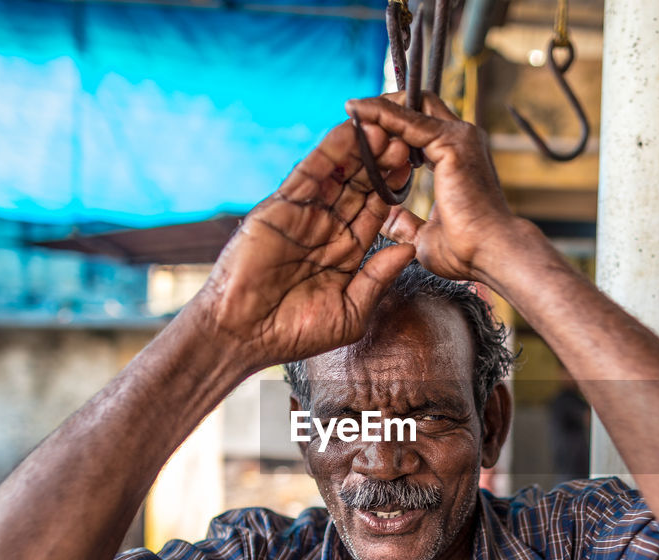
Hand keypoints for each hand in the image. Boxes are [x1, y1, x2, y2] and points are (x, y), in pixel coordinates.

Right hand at [196, 119, 416, 368]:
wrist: (243, 334)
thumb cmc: (294, 332)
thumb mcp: (350, 312)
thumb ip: (377, 279)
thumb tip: (408, 250)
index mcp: (344, 254)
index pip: (374, 214)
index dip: (393, 190)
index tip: (414, 168)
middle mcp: (325, 230)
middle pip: (359, 188)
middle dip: (381, 164)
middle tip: (405, 137)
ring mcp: (303, 217)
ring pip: (338, 176)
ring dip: (360, 151)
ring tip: (383, 126)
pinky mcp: (280, 208)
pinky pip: (308, 174)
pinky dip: (329, 152)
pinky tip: (348, 131)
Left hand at [346, 94, 520, 282]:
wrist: (493, 253)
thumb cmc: (468, 252)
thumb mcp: (424, 235)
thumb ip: (404, 221)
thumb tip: (385, 218)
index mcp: (457, 159)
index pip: (421, 127)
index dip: (392, 127)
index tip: (363, 134)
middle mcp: (461, 140)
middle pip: (418, 107)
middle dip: (385, 109)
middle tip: (353, 117)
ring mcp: (458, 138)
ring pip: (412, 106)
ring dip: (379, 107)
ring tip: (349, 108)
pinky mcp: (450, 142)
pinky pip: (407, 120)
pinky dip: (381, 114)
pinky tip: (357, 112)